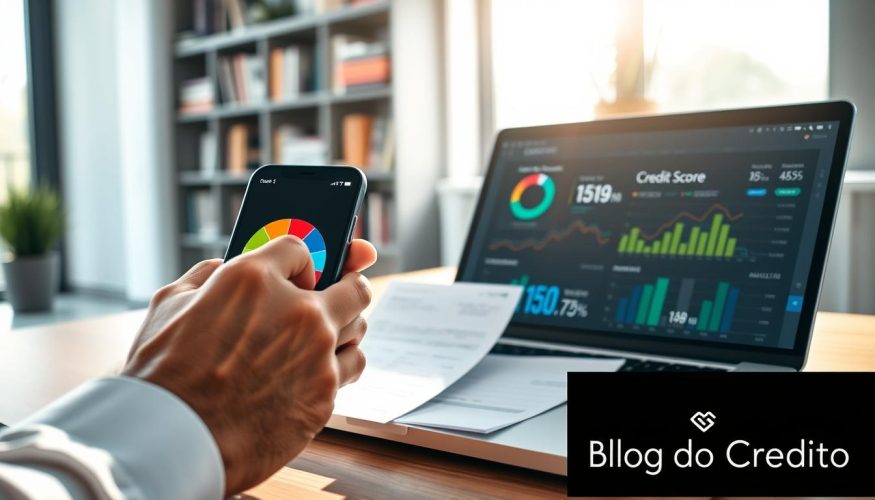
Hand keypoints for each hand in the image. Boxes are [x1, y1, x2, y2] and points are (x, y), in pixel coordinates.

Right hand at [122, 238, 376, 493]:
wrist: (172, 441)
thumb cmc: (163, 374)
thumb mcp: (169, 304)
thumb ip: (204, 278)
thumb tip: (218, 269)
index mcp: (254, 279)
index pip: (299, 248)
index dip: (299, 261)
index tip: (301, 274)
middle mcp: (297, 311)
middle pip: (353, 286)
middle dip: (347, 287)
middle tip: (341, 295)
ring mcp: (317, 353)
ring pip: (359, 328)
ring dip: (346, 329)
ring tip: (330, 336)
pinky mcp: (324, 393)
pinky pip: (350, 368)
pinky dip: (337, 368)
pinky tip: (319, 371)